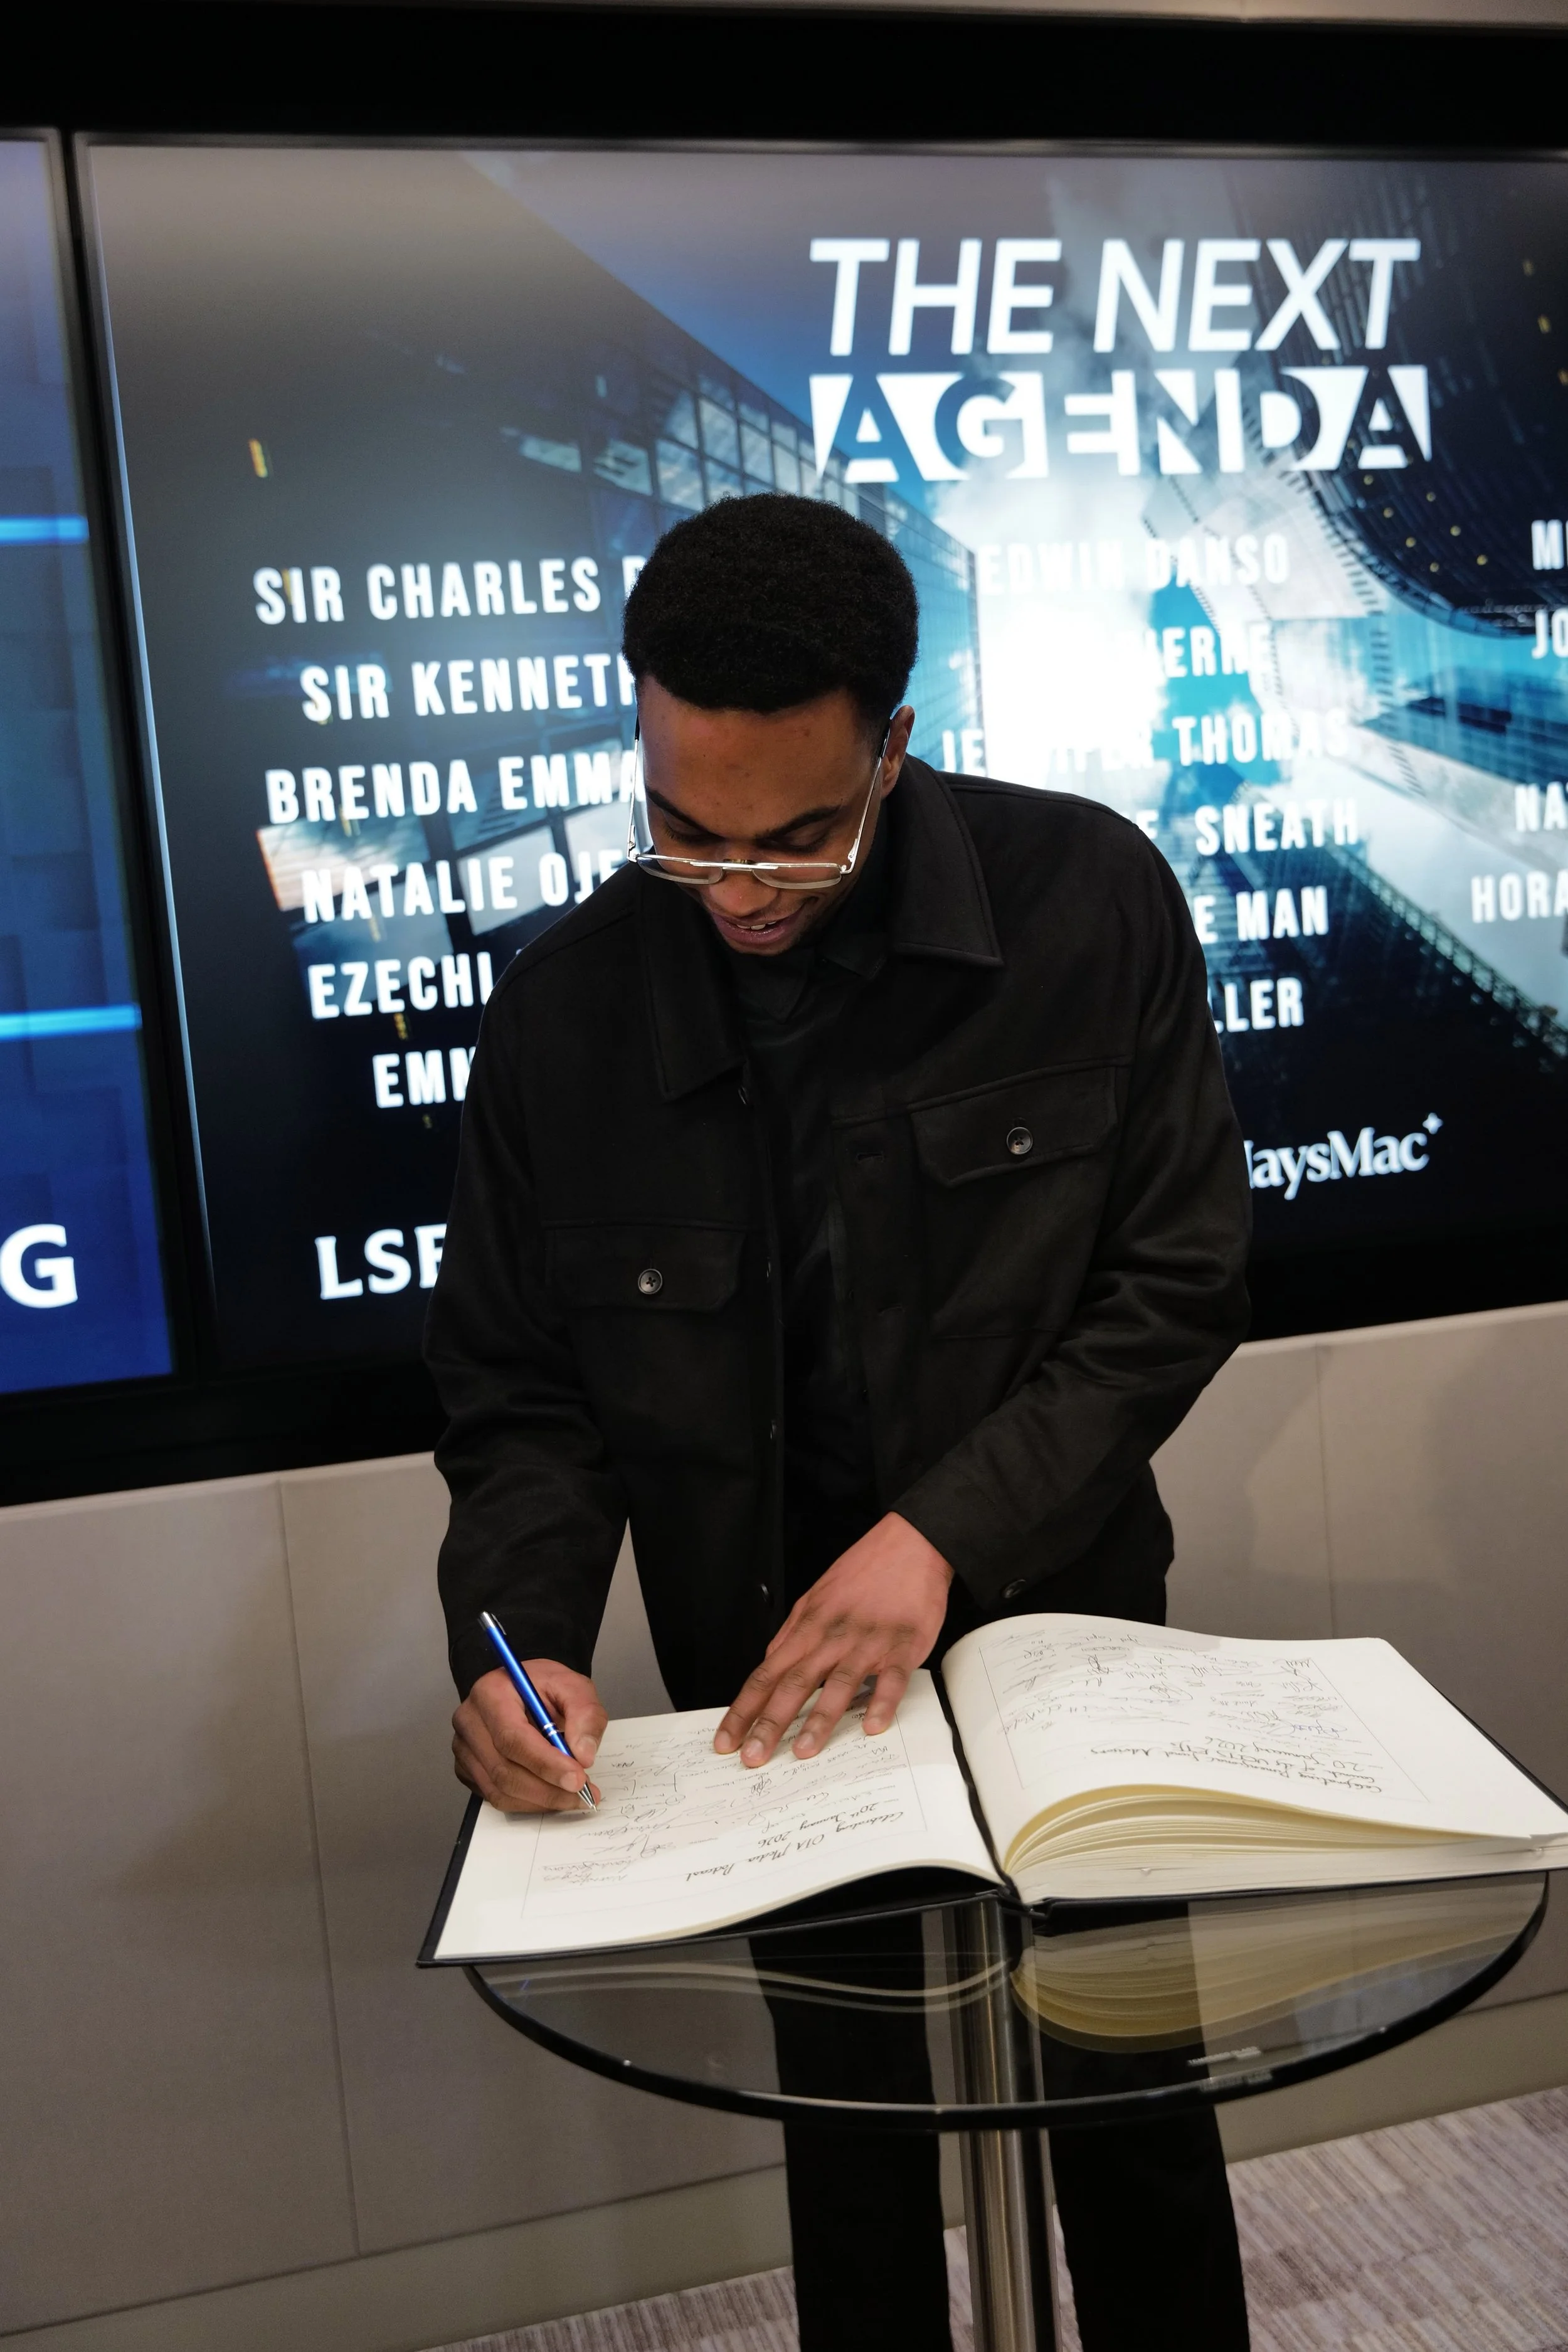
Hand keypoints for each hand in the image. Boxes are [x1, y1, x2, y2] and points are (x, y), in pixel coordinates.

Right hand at [453, 1662, 605, 1812]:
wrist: (523, 1691)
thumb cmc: (543, 1687)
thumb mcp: (573, 1686)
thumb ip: (585, 1714)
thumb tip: (583, 1754)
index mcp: (491, 1693)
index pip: (512, 1737)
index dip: (545, 1763)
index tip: (577, 1779)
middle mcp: (470, 1721)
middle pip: (504, 1769)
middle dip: (548, 1789)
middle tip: (583, 1793)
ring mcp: (464, 1748)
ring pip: (500, 1790)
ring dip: (541, 1801)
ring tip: (572, 1796)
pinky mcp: (467, 1769)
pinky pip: (495, 1797)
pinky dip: (527, 1803)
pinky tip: (550, 1794)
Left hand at [714, 1513, 953, 1766]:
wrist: (910, 1544)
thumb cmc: (863, 1571)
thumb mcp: (815, 1597)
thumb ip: (792, 1632)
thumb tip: (771, 1660)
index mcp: (808, 1628)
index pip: (765, 1675)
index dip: (743, 1710)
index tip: (727, 1739)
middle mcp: (832, 1638)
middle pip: (793, 1685)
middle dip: (769, 1724)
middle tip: (753, 1757)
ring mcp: (867, 1643)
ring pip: (838, 1685)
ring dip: (820, 1720)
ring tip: (803, 1751)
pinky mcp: (903, 1646)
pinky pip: (891, 1679)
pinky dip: (881, 1702)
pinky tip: (872, 1726)